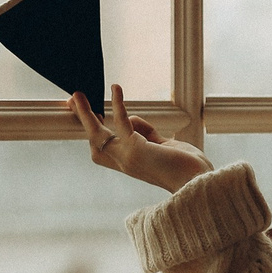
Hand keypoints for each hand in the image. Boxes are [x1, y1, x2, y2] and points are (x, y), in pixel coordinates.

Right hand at [70, 86, 211, 192]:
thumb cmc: (186, 166)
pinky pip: (122, 123)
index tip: (89, 114)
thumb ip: (147, 134)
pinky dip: (118, 105)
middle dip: (82, 120)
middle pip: (94, 141)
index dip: (93, 132)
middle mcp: (124, 163)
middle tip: (72, 100)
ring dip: (85, 114)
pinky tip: (116, 89)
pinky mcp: (137, 150)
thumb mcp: (162, 146)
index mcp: (130, 163)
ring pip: (98, 134)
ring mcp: (127, 158)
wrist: (199, 183)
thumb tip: (132, 120)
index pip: (103, 148)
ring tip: (77, 95)